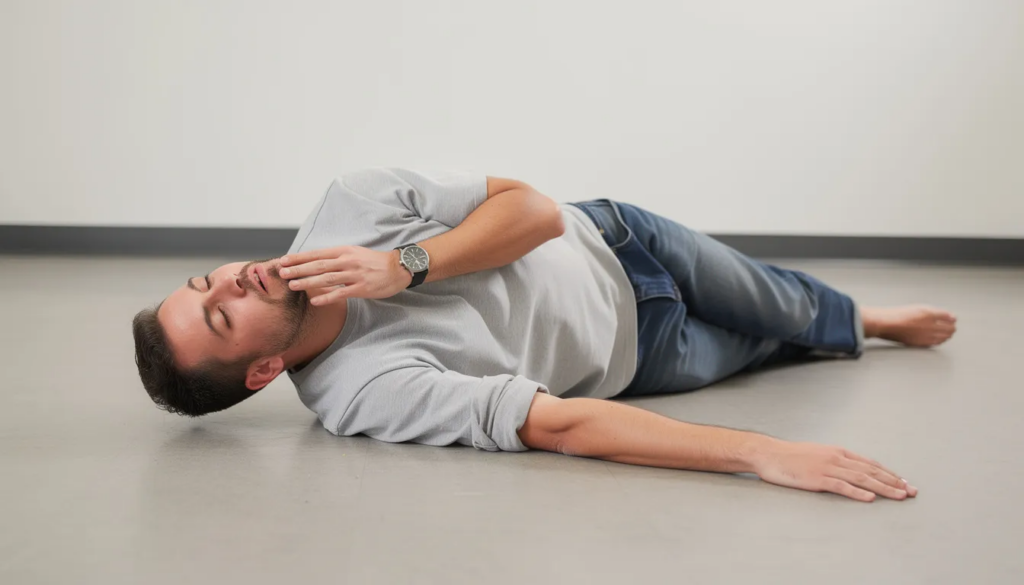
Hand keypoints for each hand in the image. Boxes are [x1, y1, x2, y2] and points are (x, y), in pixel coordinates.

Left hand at [279, 246, 412, 304]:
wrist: (397, 268)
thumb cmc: (374, 262)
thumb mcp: (354, 253)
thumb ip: (337, 258)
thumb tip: (316, 263)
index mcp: (344, 251)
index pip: (317, 254)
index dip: (299, 257)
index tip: (284, 260)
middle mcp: (347, 261)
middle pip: (318, 265)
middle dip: (299, 269)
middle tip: (282, 272)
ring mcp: (354, 275)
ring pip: (327, 278)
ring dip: (308, 282)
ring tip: (293, 285)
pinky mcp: (361, 288)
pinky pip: (341, 293)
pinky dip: (327, 297)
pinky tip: (315, 301)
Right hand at [752, 439, 917, 501]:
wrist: (768, 453)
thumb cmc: (790, 456)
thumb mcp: (817, 453)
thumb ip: (834, 461)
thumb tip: (849, 470)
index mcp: (838, 451)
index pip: (870, 463)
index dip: (889, 473)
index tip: (904, 482)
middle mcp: (837, 458)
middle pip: (871, 471)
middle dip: (894, 481)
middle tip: (911, 491)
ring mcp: (827, 468)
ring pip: (862, 479)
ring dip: (883, 488)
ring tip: (899, 495)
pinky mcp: (818, 479)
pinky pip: (842, 486)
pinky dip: (858, 493)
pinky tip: (870, 498)